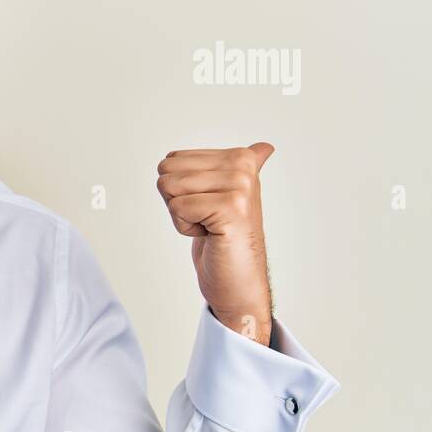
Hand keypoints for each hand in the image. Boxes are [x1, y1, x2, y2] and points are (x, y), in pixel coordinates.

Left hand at [156, 143, 274, 344]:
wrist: (239, 284)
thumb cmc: (228, 243)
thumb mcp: (229, 199)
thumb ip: (242, 172)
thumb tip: (265, 147)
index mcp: (241, 158)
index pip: (172, 160)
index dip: (179, 190)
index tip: (208, 208)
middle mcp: (243, 166)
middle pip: (167, 171)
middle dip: (177, 202)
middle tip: (207, 220)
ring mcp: (240, 186)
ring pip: (169, 187)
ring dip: (181, 215)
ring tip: (210, 227)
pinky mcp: (231, 208)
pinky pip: (178, 207)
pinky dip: (185, 228)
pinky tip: (211, 236)